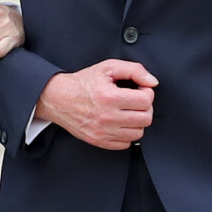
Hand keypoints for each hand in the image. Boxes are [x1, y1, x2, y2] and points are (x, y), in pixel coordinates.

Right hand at [34, 61, 157, 149]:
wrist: (58, 98)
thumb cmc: (83, 83)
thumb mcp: (108, 67)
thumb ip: (134, 70)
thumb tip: (152, 82)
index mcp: (110, 97)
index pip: (146, 100)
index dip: (147, 93)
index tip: (140, 90)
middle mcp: (106, 116)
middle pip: (145, 118)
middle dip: (145, 108)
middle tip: (136, 101)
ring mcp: (102, 131)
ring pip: (138, 133)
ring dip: (137, 122)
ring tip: (128, 112)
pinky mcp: (98, 141)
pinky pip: (125, 144)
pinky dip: (126, 134)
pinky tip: (120, 123)